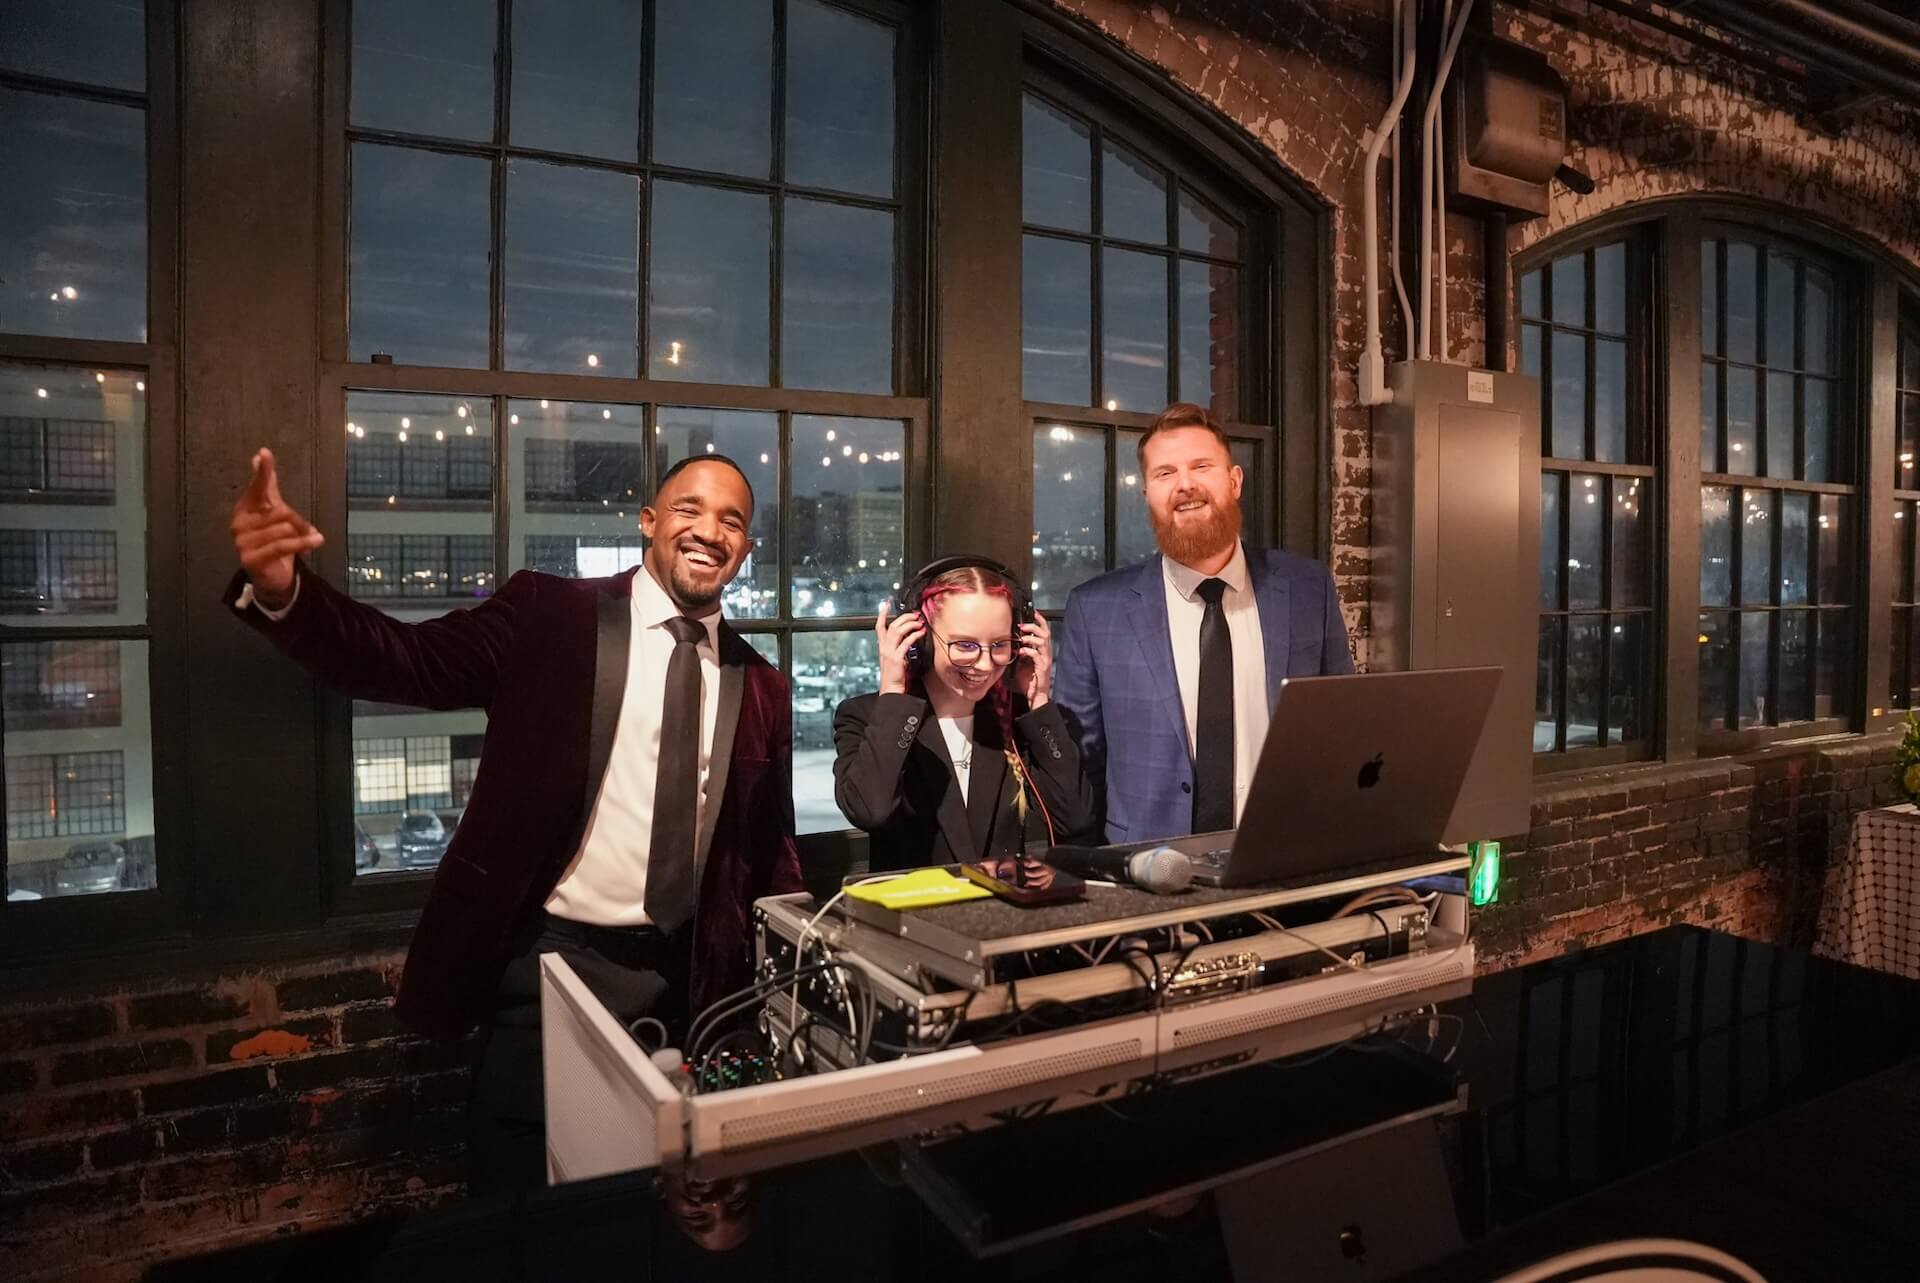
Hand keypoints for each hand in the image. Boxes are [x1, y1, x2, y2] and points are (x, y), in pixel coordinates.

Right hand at [229, 448, 323, 609]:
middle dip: (299, 521)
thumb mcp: (273, 510)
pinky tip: (318, 541)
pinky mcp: (251, 559)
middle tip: (305, 531)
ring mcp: (242, 542)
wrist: (270, 575)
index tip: (265, 454)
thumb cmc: (273, 539)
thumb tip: (259, 455)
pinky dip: (304, 543)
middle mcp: (239, 523)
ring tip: (304, 542)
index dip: (263, 471)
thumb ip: (267, 485)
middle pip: (281, 511)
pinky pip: (284, 545)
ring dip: (302, 536)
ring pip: (285, 528)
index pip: (257, 487)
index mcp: (244, 508)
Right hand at [875, 599, 924, 695]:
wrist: (891, 689)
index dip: (882, 614)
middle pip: (892, 625)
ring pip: (898, 631)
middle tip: (914, 614)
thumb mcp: (894, 658)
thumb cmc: (894, 675)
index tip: (885, 604)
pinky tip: (921, 633)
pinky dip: (915, 635)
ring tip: (919, 622)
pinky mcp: (897, 658)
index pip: (879, 626)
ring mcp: (890, 652)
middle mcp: (884, 647)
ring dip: (910, 624)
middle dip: (904, 617)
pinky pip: (906, 642)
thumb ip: (898, 647)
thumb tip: (908, 637)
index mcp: (882, 646)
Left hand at [1013, 613, 1053, 707]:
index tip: (1034, 612)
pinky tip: (1021, 652)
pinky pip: (1036, 654)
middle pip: (1045, 633)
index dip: (1040, 621)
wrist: (1035, 696)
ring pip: (1042, 641)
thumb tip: (1013, 644)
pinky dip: (1027, 650)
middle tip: (1022, 626)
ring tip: (1021, 638)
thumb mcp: (1022, 663)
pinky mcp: (1042, 667)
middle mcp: (1046, 653)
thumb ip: (1021, 653)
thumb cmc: (1029, 681)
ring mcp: (1045, 660)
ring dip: (1030, 637)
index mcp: (1042, 651)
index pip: (1044, 632)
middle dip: (1034, 626)